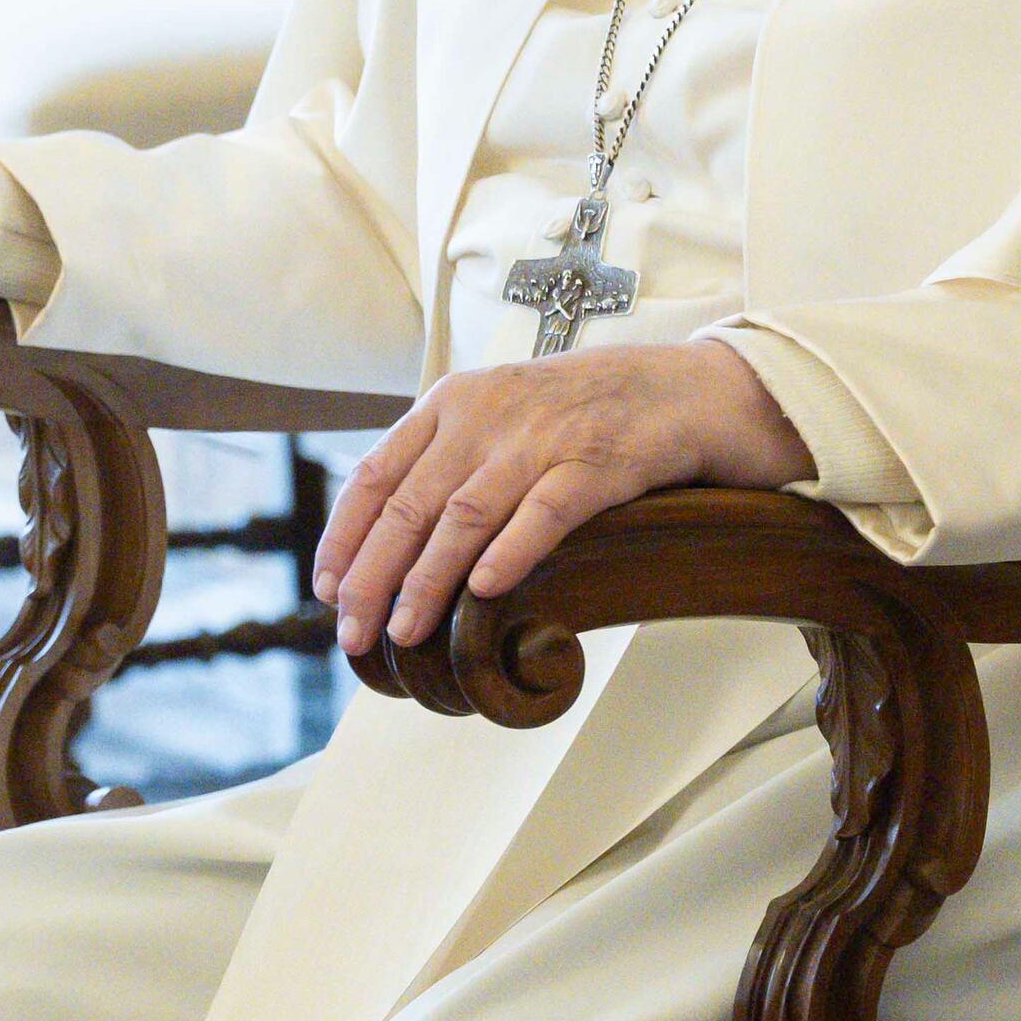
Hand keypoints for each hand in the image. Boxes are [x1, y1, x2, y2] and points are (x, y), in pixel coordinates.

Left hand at [315, 340, 809, 654]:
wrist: (693, 387)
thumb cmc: (594, 413)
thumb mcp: (507, 418)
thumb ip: (453, 461)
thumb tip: (396, 541)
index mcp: (455, 402)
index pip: (376, 473)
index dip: (344, 536)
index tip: (327, 590)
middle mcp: (489, 414)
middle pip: (409, 504)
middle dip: (373, 576)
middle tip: (352, 633)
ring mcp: (544, 437)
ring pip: (464, 515)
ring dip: (427, 580)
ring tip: (404, 631)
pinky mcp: (599, 462)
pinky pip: (544, 511)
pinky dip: (511, 552)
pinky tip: (486, 593)